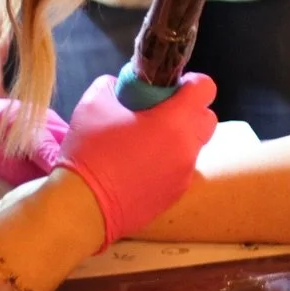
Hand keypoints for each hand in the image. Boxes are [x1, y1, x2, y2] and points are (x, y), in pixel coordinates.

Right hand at [55, 72, 216, 248]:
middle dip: (190, 111)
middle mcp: (188, 148)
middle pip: (206, 118)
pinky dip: (169, 164)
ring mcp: (184, 176)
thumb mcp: (95, 102)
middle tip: (159, 114)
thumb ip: (115, 85)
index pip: (205, 88)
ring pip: (194, 147)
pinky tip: (141, 168)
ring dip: (179, 139)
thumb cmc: (90, 151)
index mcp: (175, 120)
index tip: (169, 88)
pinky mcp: (175, 197)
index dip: (191, 83)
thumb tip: (122, 86)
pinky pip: (182, 171)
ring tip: (146, 144)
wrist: (82, 208)